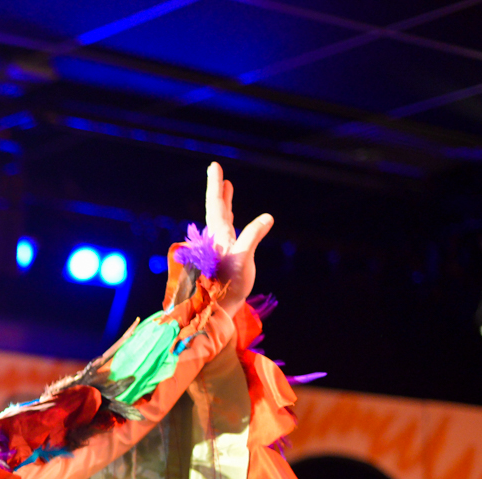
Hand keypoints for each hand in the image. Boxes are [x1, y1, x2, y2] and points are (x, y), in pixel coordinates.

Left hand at [204, 161, 273, 314]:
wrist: (218, 308)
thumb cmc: (228, 285)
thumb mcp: (243, 259)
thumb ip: (253, 236)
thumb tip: (267, 217)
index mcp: (217, 235)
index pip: (216, 204)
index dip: (216, 184)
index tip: (214, 166)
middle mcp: (216, 238)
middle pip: (217, 208)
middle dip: (219, 189)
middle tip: (218, 172)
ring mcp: (220, 247)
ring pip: (222, 219)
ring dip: (225, 202)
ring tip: (227, 188)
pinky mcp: (226, 257)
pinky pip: (228, 231)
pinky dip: (230, 220)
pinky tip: (231, 221)